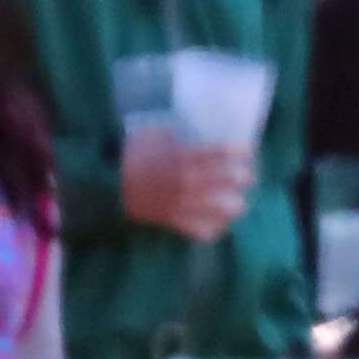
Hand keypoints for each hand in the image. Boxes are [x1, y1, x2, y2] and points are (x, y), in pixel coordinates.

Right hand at [121, 128, 252, 243]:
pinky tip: (221, 223)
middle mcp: (187, 182)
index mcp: (181, 158)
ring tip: (240, 202)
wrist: (108, 188)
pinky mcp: (175, 221)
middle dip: (244, 178)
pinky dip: (215, 228)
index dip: (240, 152)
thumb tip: (189, 129)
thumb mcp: (150, 134)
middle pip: (227, 181)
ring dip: (235, 205)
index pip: (220, 154)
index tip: (251, 150)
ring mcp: (182, 205)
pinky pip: (203, 230)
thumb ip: (173, 132)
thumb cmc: (129, 157)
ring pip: (221, 209)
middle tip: (249, 175)